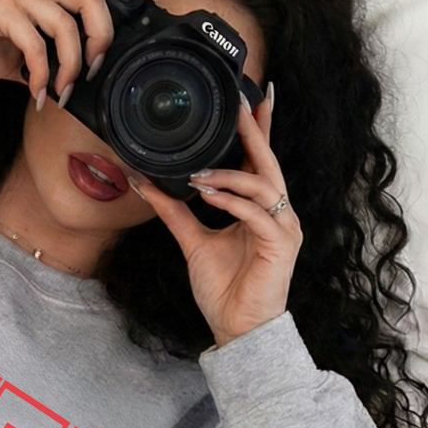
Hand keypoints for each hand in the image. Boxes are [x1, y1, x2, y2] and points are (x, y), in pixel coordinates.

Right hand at [0, 0, 160, 107]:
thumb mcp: (13, 52)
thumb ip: (41, 60)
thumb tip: (65, 88)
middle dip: (103, 36)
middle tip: (94, 69)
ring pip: (67, 21)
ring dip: (72, 64)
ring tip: (63, 90)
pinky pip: (35, 43)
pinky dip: (42, 75)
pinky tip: (36, 93)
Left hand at [122, 87, 300, 348]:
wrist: (238, 328)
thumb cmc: (224, 289)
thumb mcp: (193, 242)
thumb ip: (174, 212)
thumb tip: (144, 183)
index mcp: (260, 209)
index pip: (259, 162)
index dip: (258, 130)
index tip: (251, 99)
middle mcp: (276, 212)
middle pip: (268, 163)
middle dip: (254, 132)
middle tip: (239, 103)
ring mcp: (283, 227)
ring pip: (262, 185)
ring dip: (228, 175)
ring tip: (196, 174)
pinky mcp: (281, 245)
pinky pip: (257, 214)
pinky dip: (232, 202)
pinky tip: (209, 196)